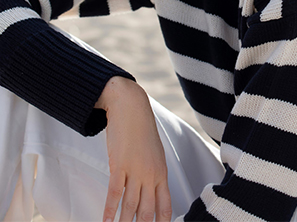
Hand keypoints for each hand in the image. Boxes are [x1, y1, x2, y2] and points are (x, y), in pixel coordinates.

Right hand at [95, 76, 171, 221]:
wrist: (130, 106)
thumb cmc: (141, 128)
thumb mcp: (153, 151)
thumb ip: (152, 171)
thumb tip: (147, 190)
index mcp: (161, 172)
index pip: (165, 206)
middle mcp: (151, 174)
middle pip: (147, 212)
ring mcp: (135, 170)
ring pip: (131, 207)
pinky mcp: (119, 165)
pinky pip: (115, 193)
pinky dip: (109, 211)